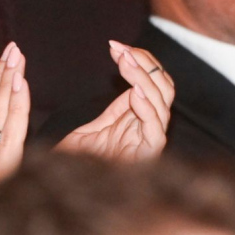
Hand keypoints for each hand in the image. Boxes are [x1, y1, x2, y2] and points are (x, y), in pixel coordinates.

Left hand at [55, 42, 172, 162]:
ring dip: (143, 78)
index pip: (155, 79)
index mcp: (144, 117)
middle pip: (163, 85)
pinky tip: (135, 93)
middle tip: (119, 49)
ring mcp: (153, 139)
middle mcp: (152, 125)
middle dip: (143, 63)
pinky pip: (156, 128)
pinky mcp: (149, 154)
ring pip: (162, 101)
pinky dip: (148, 108)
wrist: (70, 188)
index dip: (140, 59)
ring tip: (125, 62)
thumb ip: (115, 101)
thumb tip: (122, 58)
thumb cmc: (83, 160)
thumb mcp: (99, 122)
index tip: (116, 46)